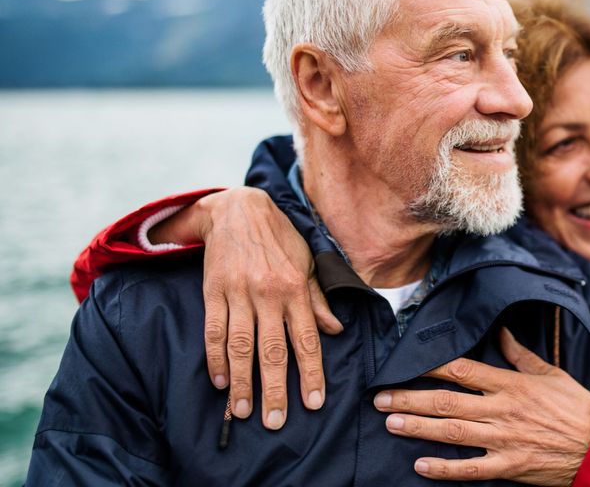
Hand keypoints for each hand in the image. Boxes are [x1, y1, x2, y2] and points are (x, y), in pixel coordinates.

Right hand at [154, 187, 341, 429]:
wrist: (238, 209)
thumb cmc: (279, 239)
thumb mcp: (306, 264)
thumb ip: (318, 300)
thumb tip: (335, 330)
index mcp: (295, 289)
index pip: (306, 340)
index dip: (310, 373)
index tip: (312, 403)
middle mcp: (268, 294)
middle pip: (272, 351)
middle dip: (274, 389)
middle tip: (275, 422)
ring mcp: (239, 294)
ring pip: (241, 346)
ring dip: (241, 382)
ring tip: (241, 412)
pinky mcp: (213, 292)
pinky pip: (214, 331)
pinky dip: (216, 358)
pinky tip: (220, 381)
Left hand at [373, 327, 589, 485]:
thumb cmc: (575, 406)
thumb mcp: (549, 371)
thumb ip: (519, 353)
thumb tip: (500, 330)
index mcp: (511, 384)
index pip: (462, 370)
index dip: (430, 366)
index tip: (405, 363)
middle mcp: (503, 409)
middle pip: (447, 402)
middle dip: (410, 399)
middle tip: (380, 398)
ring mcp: (504, 439)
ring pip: (453, 432)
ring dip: (418, 428)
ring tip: (391, 423)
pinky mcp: (510, 465)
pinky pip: (472, 469)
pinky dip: (445, 469)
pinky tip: (420, 466)